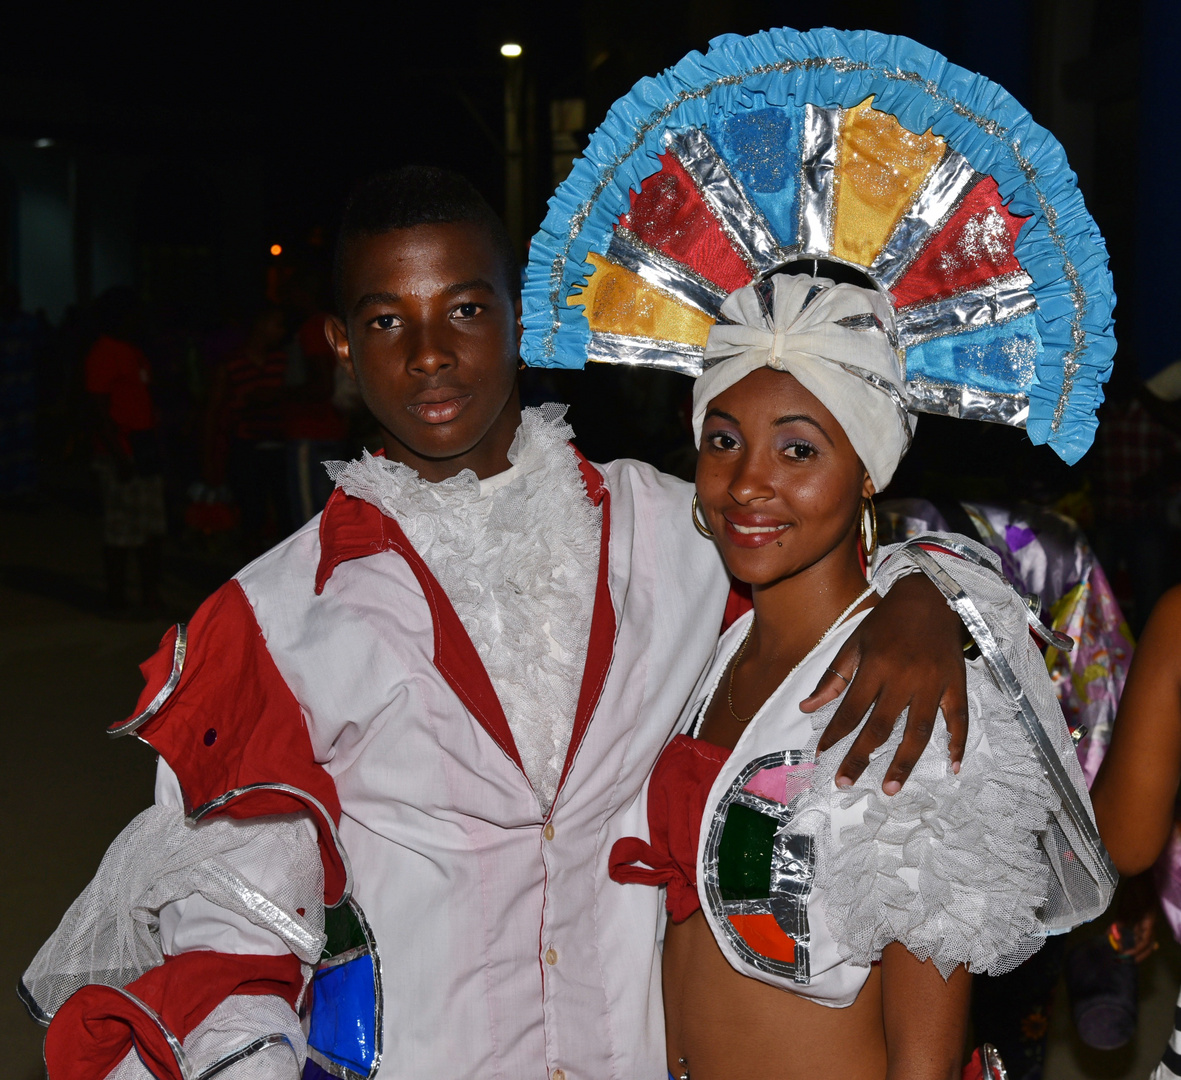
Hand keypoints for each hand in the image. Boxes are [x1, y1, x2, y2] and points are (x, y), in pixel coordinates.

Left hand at [802, 573, 968, 793]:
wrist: (932, 594)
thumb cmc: (888, 620)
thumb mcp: (855, 642)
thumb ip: (833, 677)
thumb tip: (806, 707)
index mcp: (875, 666)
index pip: (851, 709)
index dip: (835, 734)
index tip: (821, 755)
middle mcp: (903, 677)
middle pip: (880, 726)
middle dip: (860, 757)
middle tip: (845, 783)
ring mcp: (933, 682)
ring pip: (918, 730)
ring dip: (904, 762)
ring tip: (890, 788)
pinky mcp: (956, 683)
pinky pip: (958, 718)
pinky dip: (958, 743)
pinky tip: (952, 767)